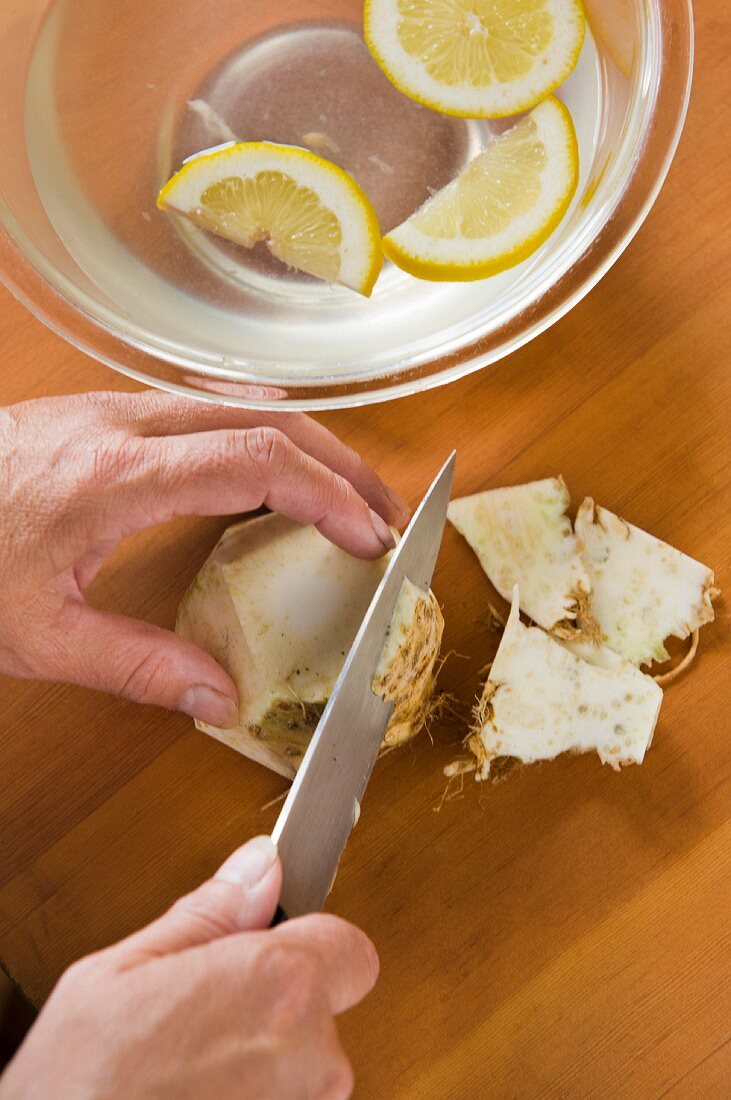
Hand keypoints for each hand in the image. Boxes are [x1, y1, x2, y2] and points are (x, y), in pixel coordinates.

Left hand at [0, 391, 408, 725]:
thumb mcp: (35, 634)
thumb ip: (133, 665)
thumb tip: (215, 698)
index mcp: (117, 476)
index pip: (257, 462)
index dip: (328, 496)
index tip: (371, 537)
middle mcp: (124, 427)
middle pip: (267, 420)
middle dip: (340, 464)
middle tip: (385, 516)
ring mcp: (112, 412)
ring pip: (240, 407)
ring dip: (305, 447)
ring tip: (346, 496)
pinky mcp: (101, 417)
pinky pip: (205, 410)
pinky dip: (260, 434)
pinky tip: (275, 457)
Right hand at [0, 836, 377, 1099]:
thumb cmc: (75, 1088)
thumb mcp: (119, 973)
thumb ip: (208, 914)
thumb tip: (257, 868)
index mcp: (276, 986)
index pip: (347, 944)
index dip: (308, 943)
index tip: (271, 947)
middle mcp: (310, 1056)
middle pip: (324, 1009)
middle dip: (275, 1006)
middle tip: (204, 1016)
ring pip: (305, 1067)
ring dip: (264, 1063)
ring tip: (190, 1068)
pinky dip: (253, 1099)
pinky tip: (197, 1096)